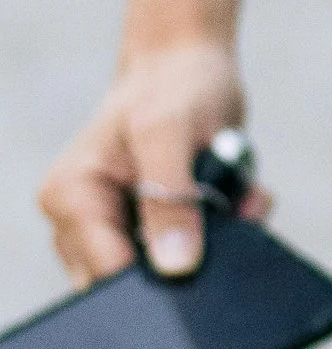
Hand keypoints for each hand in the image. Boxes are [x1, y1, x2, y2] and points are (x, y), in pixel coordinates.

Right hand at [39, 40, 269, 284]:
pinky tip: (242, 196)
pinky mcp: (151, 230)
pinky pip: (191, 253)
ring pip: (170, 271)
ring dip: (218, 242)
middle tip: (239, 211)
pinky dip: (226, 231)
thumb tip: (175, 267)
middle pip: (135, 283)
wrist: (191, 66)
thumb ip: (170, 198)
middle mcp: (84, 222)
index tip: (206, 258)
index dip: (155, 280)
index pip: (105, 275)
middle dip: (194, 258)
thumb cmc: (174, 86)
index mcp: (71, 198)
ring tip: (241, 194)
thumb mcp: (169, 132)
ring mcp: (117, 229)